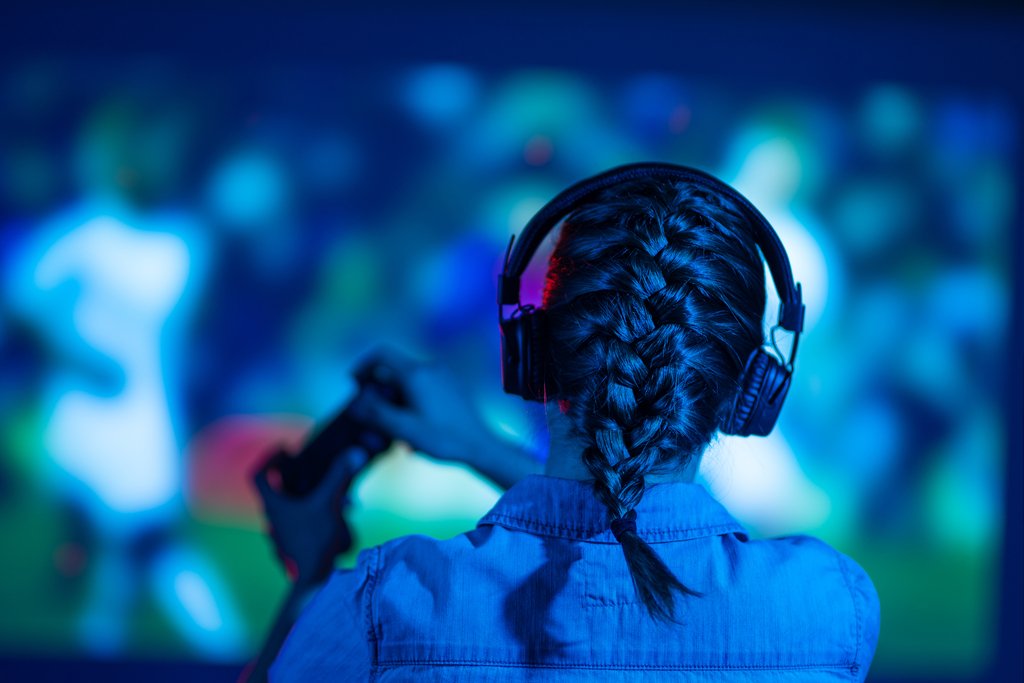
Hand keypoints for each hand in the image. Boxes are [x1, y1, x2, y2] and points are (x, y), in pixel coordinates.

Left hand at [253, 446, 370, 584]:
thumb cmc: (314, 540)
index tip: (286, 449)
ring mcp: (282, 534)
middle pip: (278, 489)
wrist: (314, 580)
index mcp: (272, 505)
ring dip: (312, 497)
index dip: (269, 458)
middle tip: (317, 470)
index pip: (258, 475)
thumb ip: (339, 476)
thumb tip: (354, 453)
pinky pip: (302, 522)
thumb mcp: (328, 503)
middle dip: (300, 477)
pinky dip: (316, 514)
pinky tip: (339, 517)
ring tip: (339, 498)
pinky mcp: (294, 545)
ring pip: (293, 507)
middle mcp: (273, 519)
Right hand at [349, 346, 493, 466]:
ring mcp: (442, 376)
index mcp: (417, 373)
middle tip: (373, 416)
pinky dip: (410, 402)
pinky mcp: (450, 387)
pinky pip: (422, 387)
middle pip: (393, 370)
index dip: (362, 367)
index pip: (381, 354)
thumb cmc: (445, 438)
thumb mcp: (404, 428)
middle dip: (379, 392)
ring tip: (395, 428)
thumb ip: (376, 413)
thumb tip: (354, 404)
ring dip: (395, 400)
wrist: (481, 446)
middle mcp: (430, 368)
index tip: (354, 385)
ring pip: (407, 381)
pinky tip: (412, 429)